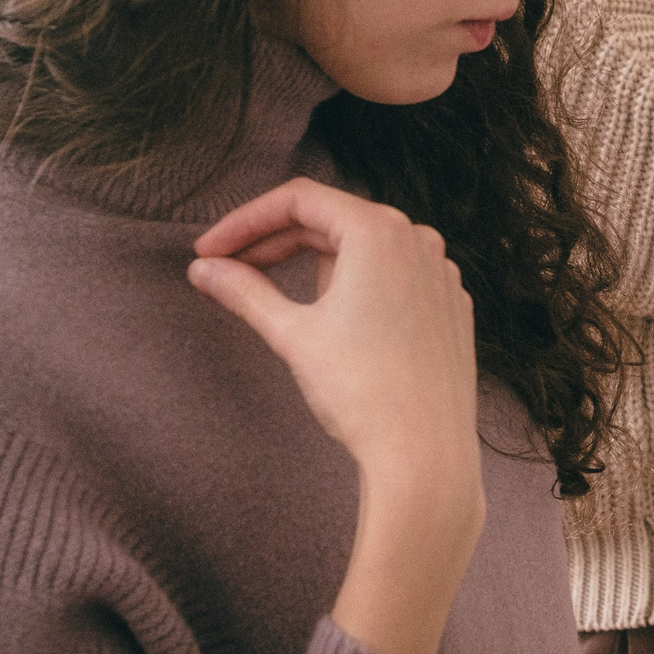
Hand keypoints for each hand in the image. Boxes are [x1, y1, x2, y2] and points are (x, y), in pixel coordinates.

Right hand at [190, 178, 483, 653]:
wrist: (424, 453)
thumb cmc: (360, 390)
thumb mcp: (291, 334)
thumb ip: (243, 291)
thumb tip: (202, 269)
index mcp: (380, 231)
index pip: (299, 201)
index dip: (244, 221)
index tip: (207, 251)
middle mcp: (419, 240)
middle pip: (331, 222)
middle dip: (274, 242)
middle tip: (225, 271)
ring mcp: (441, 272)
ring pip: (364, 251)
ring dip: (314, 265)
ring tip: (276, 302)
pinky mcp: (451, 305)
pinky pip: (394, 279)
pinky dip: (357, 287)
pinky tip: (333, 321)